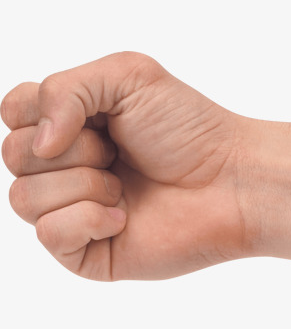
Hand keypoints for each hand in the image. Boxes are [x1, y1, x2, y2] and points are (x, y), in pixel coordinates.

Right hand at [2, 52, 248, 280]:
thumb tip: (37, 142)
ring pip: (23, 197)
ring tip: (124, 185)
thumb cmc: (189, 129)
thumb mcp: (129, 77)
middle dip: (73, 148)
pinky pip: (48, 235)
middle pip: (14, 154)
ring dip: (83, 183)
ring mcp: (75, 211)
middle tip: (119, 152)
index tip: (96, 116)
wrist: (232, 181)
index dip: (43, 111)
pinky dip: (87, 219)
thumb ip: (64, 88)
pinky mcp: (87, 251)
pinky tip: (124, 216)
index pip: (13, 113)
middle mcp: (68, 168)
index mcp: (73, 125)